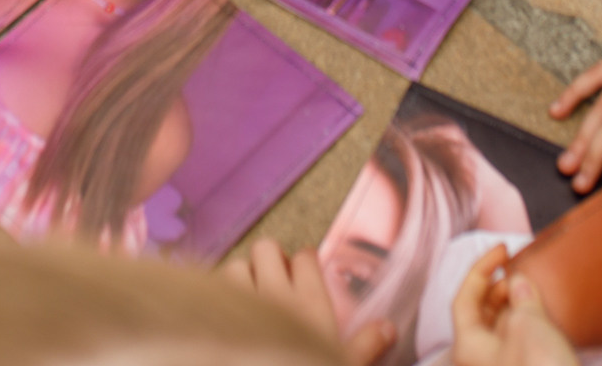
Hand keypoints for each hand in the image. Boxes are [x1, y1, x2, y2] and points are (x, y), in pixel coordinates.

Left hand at [219, 239, 392, 364]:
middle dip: (269, 258)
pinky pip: (214, 290)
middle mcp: (275, 293)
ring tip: (249, 294)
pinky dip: (220, 296)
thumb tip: (387, 328)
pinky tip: (227, 312)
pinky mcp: (218, 314)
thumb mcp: (346, 365)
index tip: (306, 271)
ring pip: (236, 265)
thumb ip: (367, 345)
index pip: (306, 257)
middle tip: (276, 278)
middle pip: (266, 248)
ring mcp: (242, 303)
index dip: (306, 261)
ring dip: (241, 276)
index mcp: (310, 303)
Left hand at [450, 247, 575, 365]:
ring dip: (514, 305)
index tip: (503, 250)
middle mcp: (481, 360)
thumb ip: (521, 298)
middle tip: (519, 270)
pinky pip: (518, 341)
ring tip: (533, 289)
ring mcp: (503, 365)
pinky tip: (542, 314)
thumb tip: (519, 283)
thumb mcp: (528, 325)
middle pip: (480, 313)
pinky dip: (526, 322)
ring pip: (501, 328)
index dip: (480, 269)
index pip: (463, 299)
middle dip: (498, 288)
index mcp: (468, 348)